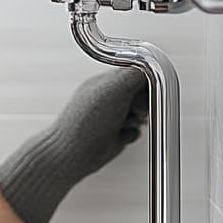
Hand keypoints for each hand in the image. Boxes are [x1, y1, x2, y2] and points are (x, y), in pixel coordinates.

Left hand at [0, 68, 147, 222]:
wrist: (71, 153)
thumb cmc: (85, 121)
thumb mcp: (115, 88)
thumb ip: (135, 74)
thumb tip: (150, 69)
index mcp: (104, 83)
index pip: (133, 73)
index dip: (145, 80)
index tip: (148, 88)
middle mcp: (106, 100)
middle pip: (139, 93)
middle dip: (144, 100)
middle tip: (138, 107)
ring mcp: (110, 119)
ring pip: (139, 113)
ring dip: (140, 117)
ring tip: (128, 120)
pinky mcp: (114, 137)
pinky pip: (134, 131)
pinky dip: (133, 133)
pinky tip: (123, 135)